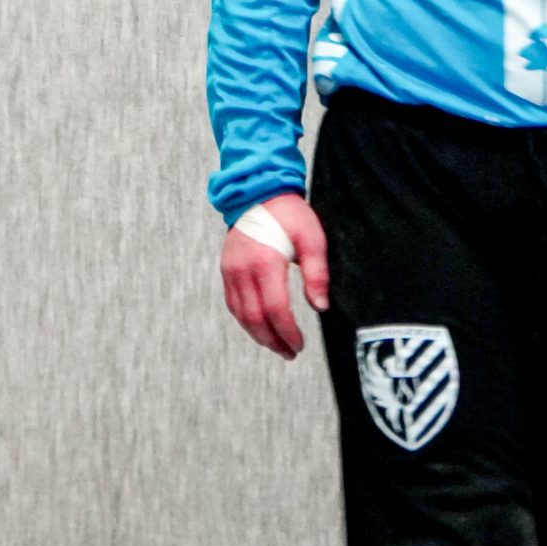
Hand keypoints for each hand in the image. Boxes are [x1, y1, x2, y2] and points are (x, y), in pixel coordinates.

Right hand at [219, 193, 328, 359]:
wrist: (258, 192)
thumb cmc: (289, 214)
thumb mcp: (312, 238)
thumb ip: (317, 274)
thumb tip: (320, 307)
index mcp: (265, 262)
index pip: (275, 310)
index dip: (287, 332)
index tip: (300, 344)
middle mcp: (243, 270)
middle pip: (254, 319)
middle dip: (272, 341)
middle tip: (290, 353)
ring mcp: (230, 270)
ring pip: (240, 314)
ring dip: (258, 335)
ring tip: (276, 345)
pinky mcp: (226, 269)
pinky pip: (233, 303)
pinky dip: (245, 320)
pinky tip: (259, 326)